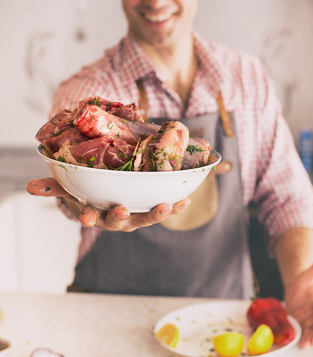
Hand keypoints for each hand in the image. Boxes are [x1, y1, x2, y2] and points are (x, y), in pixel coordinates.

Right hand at [26, 178, 190, 230]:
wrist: (108, 194)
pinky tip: (186, 199)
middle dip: (123, 216)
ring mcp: (136, 214)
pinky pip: (164, 208)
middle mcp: (117, 217)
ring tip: (169, 205)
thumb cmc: (88, 193)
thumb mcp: (70, 189)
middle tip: (124, 210)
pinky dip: (175, 205)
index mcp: (97, 212)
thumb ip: (54, 187)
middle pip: (121, 221)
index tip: (87, 217)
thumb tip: (30, 188)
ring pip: (146, 217)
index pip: (91, 217)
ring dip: (158, 213)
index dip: (89, 217)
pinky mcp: (150, 208)